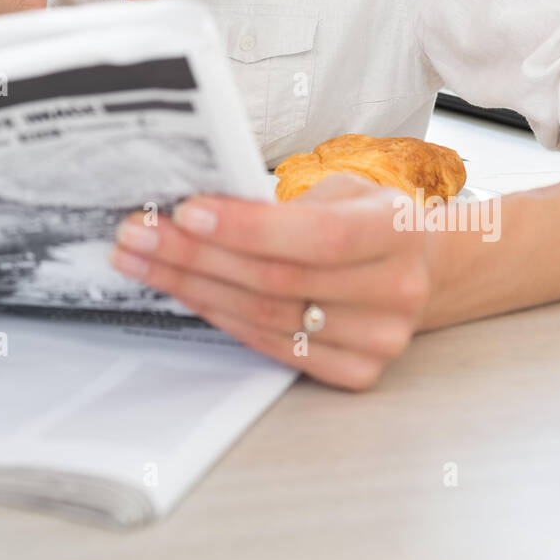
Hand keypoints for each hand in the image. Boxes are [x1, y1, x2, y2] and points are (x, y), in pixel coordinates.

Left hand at [109, 173, 436, 390]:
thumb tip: (199, 202)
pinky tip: (184, 291)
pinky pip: (271, 346)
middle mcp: (396, 290)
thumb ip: (288, 199)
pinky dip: (221, 315)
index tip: (186, 211)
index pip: (319, 235)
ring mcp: (379, 340)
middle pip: (278, 280)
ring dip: (193, 287)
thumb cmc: (368, 216)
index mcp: (398, 230)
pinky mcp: (356, 372)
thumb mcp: (344, 187)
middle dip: (196, 255)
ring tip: (143, 259)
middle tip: (139, 234)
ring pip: (266, 316)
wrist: (419, 265)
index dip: (248, 227)